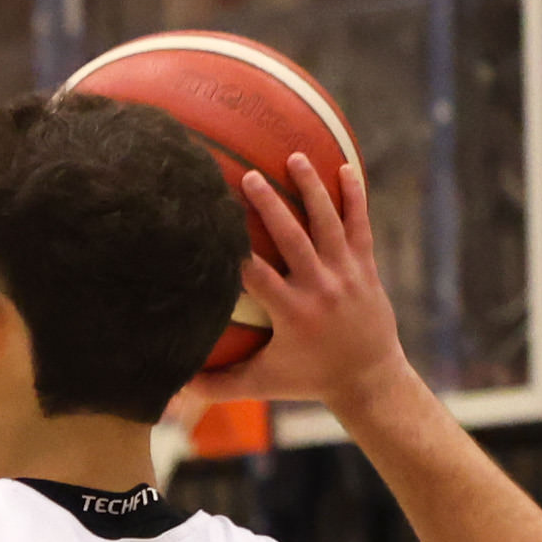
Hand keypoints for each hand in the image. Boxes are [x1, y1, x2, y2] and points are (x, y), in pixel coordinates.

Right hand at [232, 151, 406, 415]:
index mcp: (290, 313)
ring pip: (327, 222)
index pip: (256, 275)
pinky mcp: (364, 266)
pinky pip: (359, 224)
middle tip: (249, 177)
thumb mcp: (261, 384)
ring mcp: (345, 273)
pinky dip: (354, 195)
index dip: (234, 250)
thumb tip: (172, 384)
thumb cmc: (308, 381)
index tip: (213, 225)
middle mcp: (319, 288)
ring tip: (295, 157)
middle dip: (270, 205)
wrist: (369, 379)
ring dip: (312, 188)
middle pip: (292, 237)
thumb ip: (217, 385)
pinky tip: (345, 167)